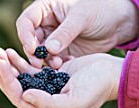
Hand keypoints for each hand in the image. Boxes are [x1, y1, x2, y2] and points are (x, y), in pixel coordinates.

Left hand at [0, 48, 123, 107]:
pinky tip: (12, 52)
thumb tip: (26, 96)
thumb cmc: (97, 87)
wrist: (108, 73)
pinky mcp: (50, 74)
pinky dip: (20, 61)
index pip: (20, 97)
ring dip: (9, 65)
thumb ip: (51, 104)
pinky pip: (30, 69)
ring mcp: (46, 86)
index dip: (7, 81)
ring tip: (0, 52)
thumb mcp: (76, 100)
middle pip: (17, 87)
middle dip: (4, 72)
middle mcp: (44, 99)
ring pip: (21, 77)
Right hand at [16, 0, 137, 68]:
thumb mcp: (82, 17)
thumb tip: (49, 49)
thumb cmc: (100, 10)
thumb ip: (65, 32)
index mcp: (47, 9)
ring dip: (45, 60)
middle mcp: (47, 24)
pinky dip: (55, 64)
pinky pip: (53, 59)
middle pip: (31, 39)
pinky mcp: (62, 50)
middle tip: (38, 63)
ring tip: (56, 64)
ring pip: (41, 51)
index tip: (32, 48)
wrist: (116, 23)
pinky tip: (64, 65)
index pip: (26, 21)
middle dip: (34, 52)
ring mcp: (54, 38)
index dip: (25, 35)